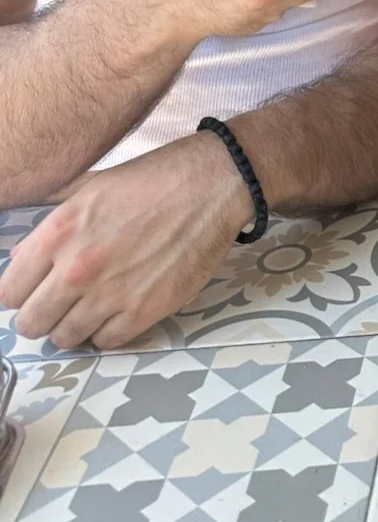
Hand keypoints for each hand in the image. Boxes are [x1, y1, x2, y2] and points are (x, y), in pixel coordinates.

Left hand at [0, 132, 250, 349]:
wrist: (213, 183)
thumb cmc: (154, 179)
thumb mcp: (90, 190)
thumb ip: (50, 229)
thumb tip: (21, 262)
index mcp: (59, 232)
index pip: (8, 293)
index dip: (21, 293)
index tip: (35, 291)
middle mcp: (77, 268)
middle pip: (31, 324)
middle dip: (43, 315)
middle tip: (62, 303)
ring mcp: (110, 293)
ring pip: (65, 338)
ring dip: (75, 325)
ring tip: (95, 304)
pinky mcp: (144, 311)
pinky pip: (105, 343)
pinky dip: (108, 330)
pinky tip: (121, 307)